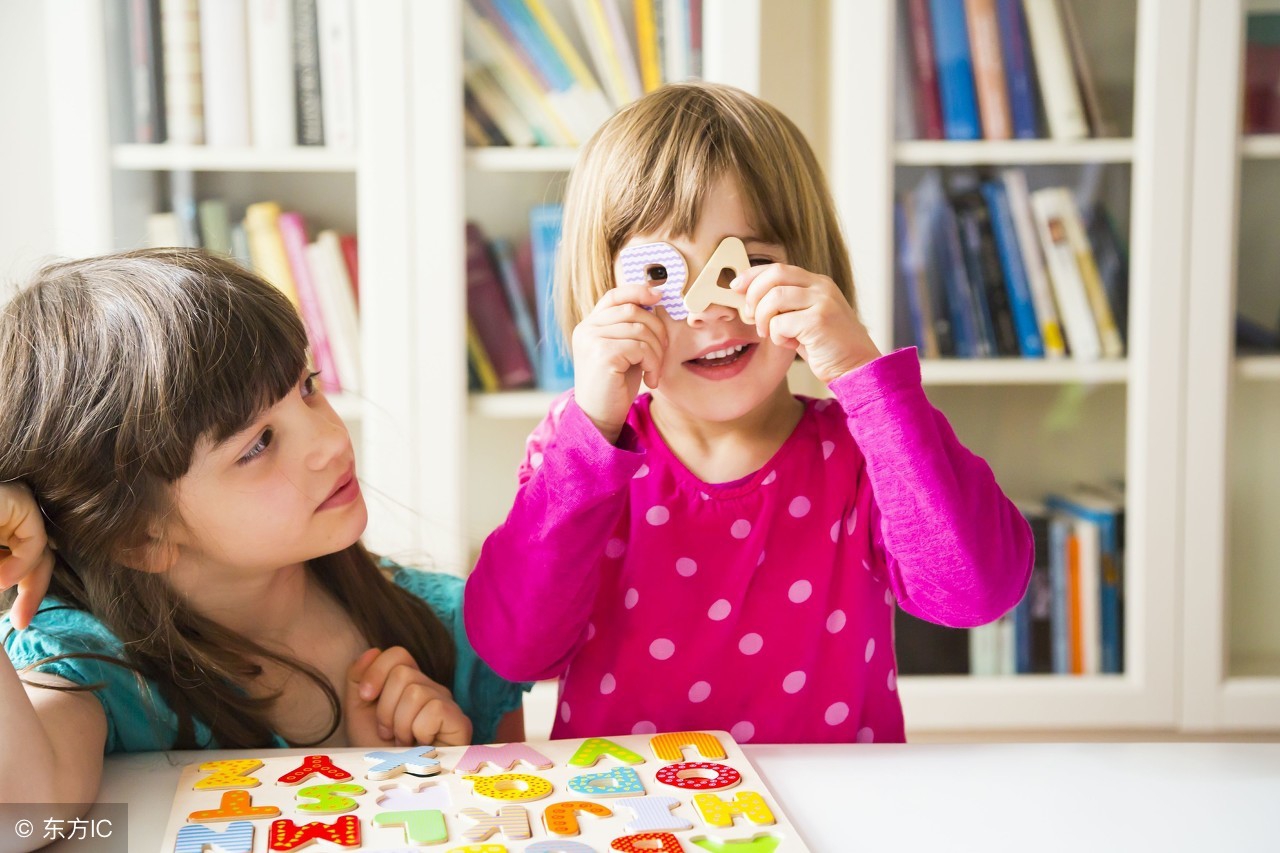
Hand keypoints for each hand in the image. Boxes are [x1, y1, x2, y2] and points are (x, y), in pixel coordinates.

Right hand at [0, 483, 54, 629]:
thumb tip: (4, 588)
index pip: (20, 565)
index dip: (26, 593)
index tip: (18, 623)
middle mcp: (4, 521)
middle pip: (37, 558)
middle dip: (32, 591)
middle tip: (21, 622)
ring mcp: (12, 507)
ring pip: (38, 551)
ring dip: (18, 577)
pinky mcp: (17, 498)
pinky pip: (35, 538)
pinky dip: (24, 563)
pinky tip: (3, 579)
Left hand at [344, 647, 471, 746]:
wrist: (393, 784)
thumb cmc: (377, 751)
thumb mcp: (358, 712)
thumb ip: (358, 679)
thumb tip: (372, 651)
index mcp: (408, 684)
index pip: (398, 654)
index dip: (376, 672)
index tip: (365, 698)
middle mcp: (430, 689)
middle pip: (403, 673)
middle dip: (385, 708)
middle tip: (387, 732)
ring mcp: (447, 703)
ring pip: (416, 692)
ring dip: (400, 724)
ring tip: (402, 742)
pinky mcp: (459, 721)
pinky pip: (433, 709)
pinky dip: (418, 731)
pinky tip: (420, 746)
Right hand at [571, 284, 668, 442]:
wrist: (599, 417)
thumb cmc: (615, 385)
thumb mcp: (624, 350)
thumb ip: (632, 327)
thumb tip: (655, 299)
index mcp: (590, 325)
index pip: (615, 295)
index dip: (638, 290)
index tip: (659, 295)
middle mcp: (586, 329)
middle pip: (634, 311)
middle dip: (657, 330)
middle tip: (662, 354)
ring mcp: (592, 340)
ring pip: (640, 329)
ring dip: (657, 351)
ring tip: (654, 370)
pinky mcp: (602, 354)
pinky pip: (641, 347)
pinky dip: (653, 363)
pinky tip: (650, 379)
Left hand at [732, 264, 881, 382]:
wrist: (858, 368)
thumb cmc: (827, 348)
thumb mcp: (805, 320)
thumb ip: (784, 306)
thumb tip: (748, 300)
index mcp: (817, 284)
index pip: (778, 268)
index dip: (752, 275)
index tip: (735, 287)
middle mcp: (821, 288)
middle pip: (774, 275)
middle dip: (753, 296)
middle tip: (750, 317)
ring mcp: (822, 302)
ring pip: (773, 298)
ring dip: (763, 318)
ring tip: (769, 334)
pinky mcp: (819, 321)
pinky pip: (780, 323)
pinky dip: (777, 336)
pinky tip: (790, 344)